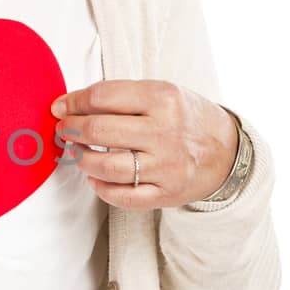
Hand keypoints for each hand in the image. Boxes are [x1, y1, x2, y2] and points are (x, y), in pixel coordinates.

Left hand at [49, 80, 238, 208]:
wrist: (228, 152)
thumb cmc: (187, 118)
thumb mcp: (164, 92)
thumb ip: (122, 96)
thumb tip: (72, 104)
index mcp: (163, 98)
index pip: (103, 97)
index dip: (73, 102)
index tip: (61, 107)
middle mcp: (164, 132)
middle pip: (98, 130)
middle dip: (71, 129)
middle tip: (63, 129)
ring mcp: (165, 166)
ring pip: (105, 166)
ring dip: (81, 160)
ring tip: (76, 153)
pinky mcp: (166, 193)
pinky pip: (122, 196)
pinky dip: (101, 188)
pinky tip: (95, 178)